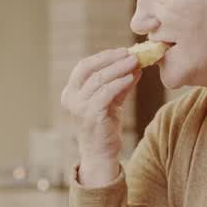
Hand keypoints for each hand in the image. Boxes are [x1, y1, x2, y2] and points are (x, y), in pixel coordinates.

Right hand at [60, 48, 139, 184]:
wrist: (101, 155)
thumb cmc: (105, 127)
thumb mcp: (112, 101)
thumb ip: (120, 83)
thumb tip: (136, 65)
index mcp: (71, 92)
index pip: (84, 66)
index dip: (103, 57)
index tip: (122, 51)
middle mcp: (71, 98)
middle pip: (89, 69)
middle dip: (110, 58)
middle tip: (130, 53)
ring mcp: (79, 107)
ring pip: (99, 80)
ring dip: (119, 68)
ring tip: (135, 62)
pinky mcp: (91, 115)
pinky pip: (106, 93)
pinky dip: (120, 83)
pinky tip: (131, 78)